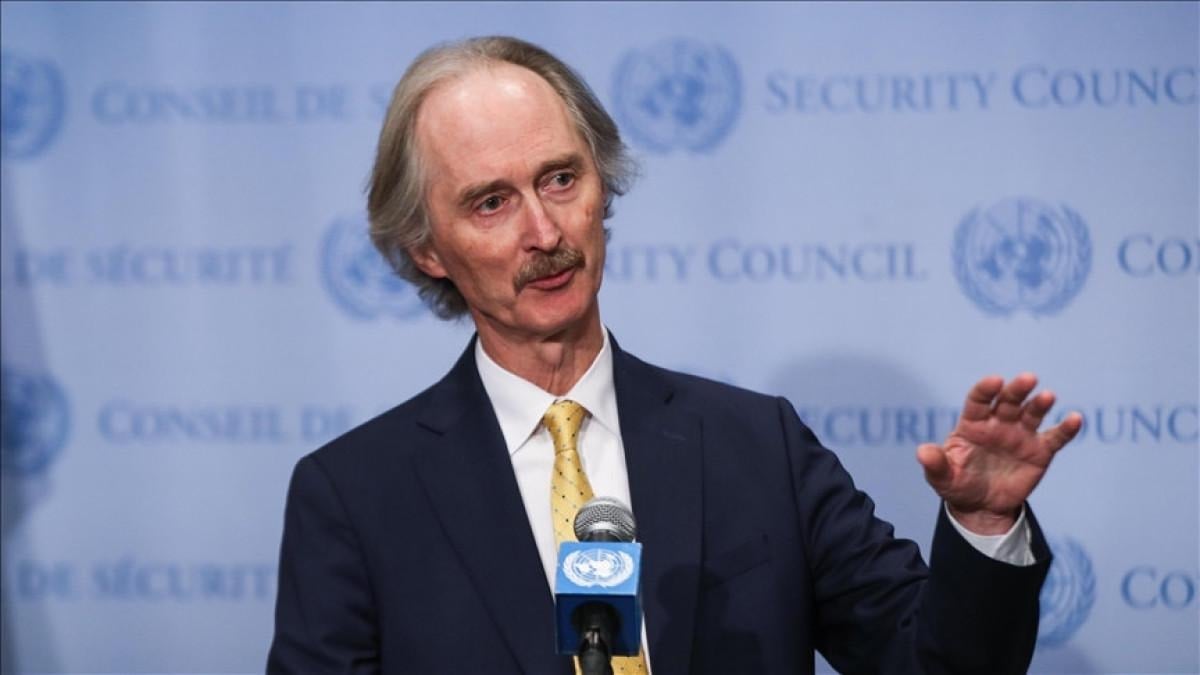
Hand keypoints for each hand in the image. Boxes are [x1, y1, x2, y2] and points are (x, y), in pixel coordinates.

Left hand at [916, 373, 1081, 534]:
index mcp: (972, 424)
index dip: (985, 390)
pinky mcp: (1039, 451)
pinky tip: (1075, 419)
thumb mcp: (942, 477)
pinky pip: (1055, 437)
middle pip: (1008, 401)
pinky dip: (1066, 428)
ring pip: (1032, 414)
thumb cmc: (958, 484)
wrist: (981, 506)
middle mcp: (998, 424)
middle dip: (1017, 390)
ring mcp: (1020, 435)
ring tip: (1047, 397)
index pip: (978, 401)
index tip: (994, 381)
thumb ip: (935, 464)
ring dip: (1040, 404)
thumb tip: (922, 452)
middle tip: (1027, 379)